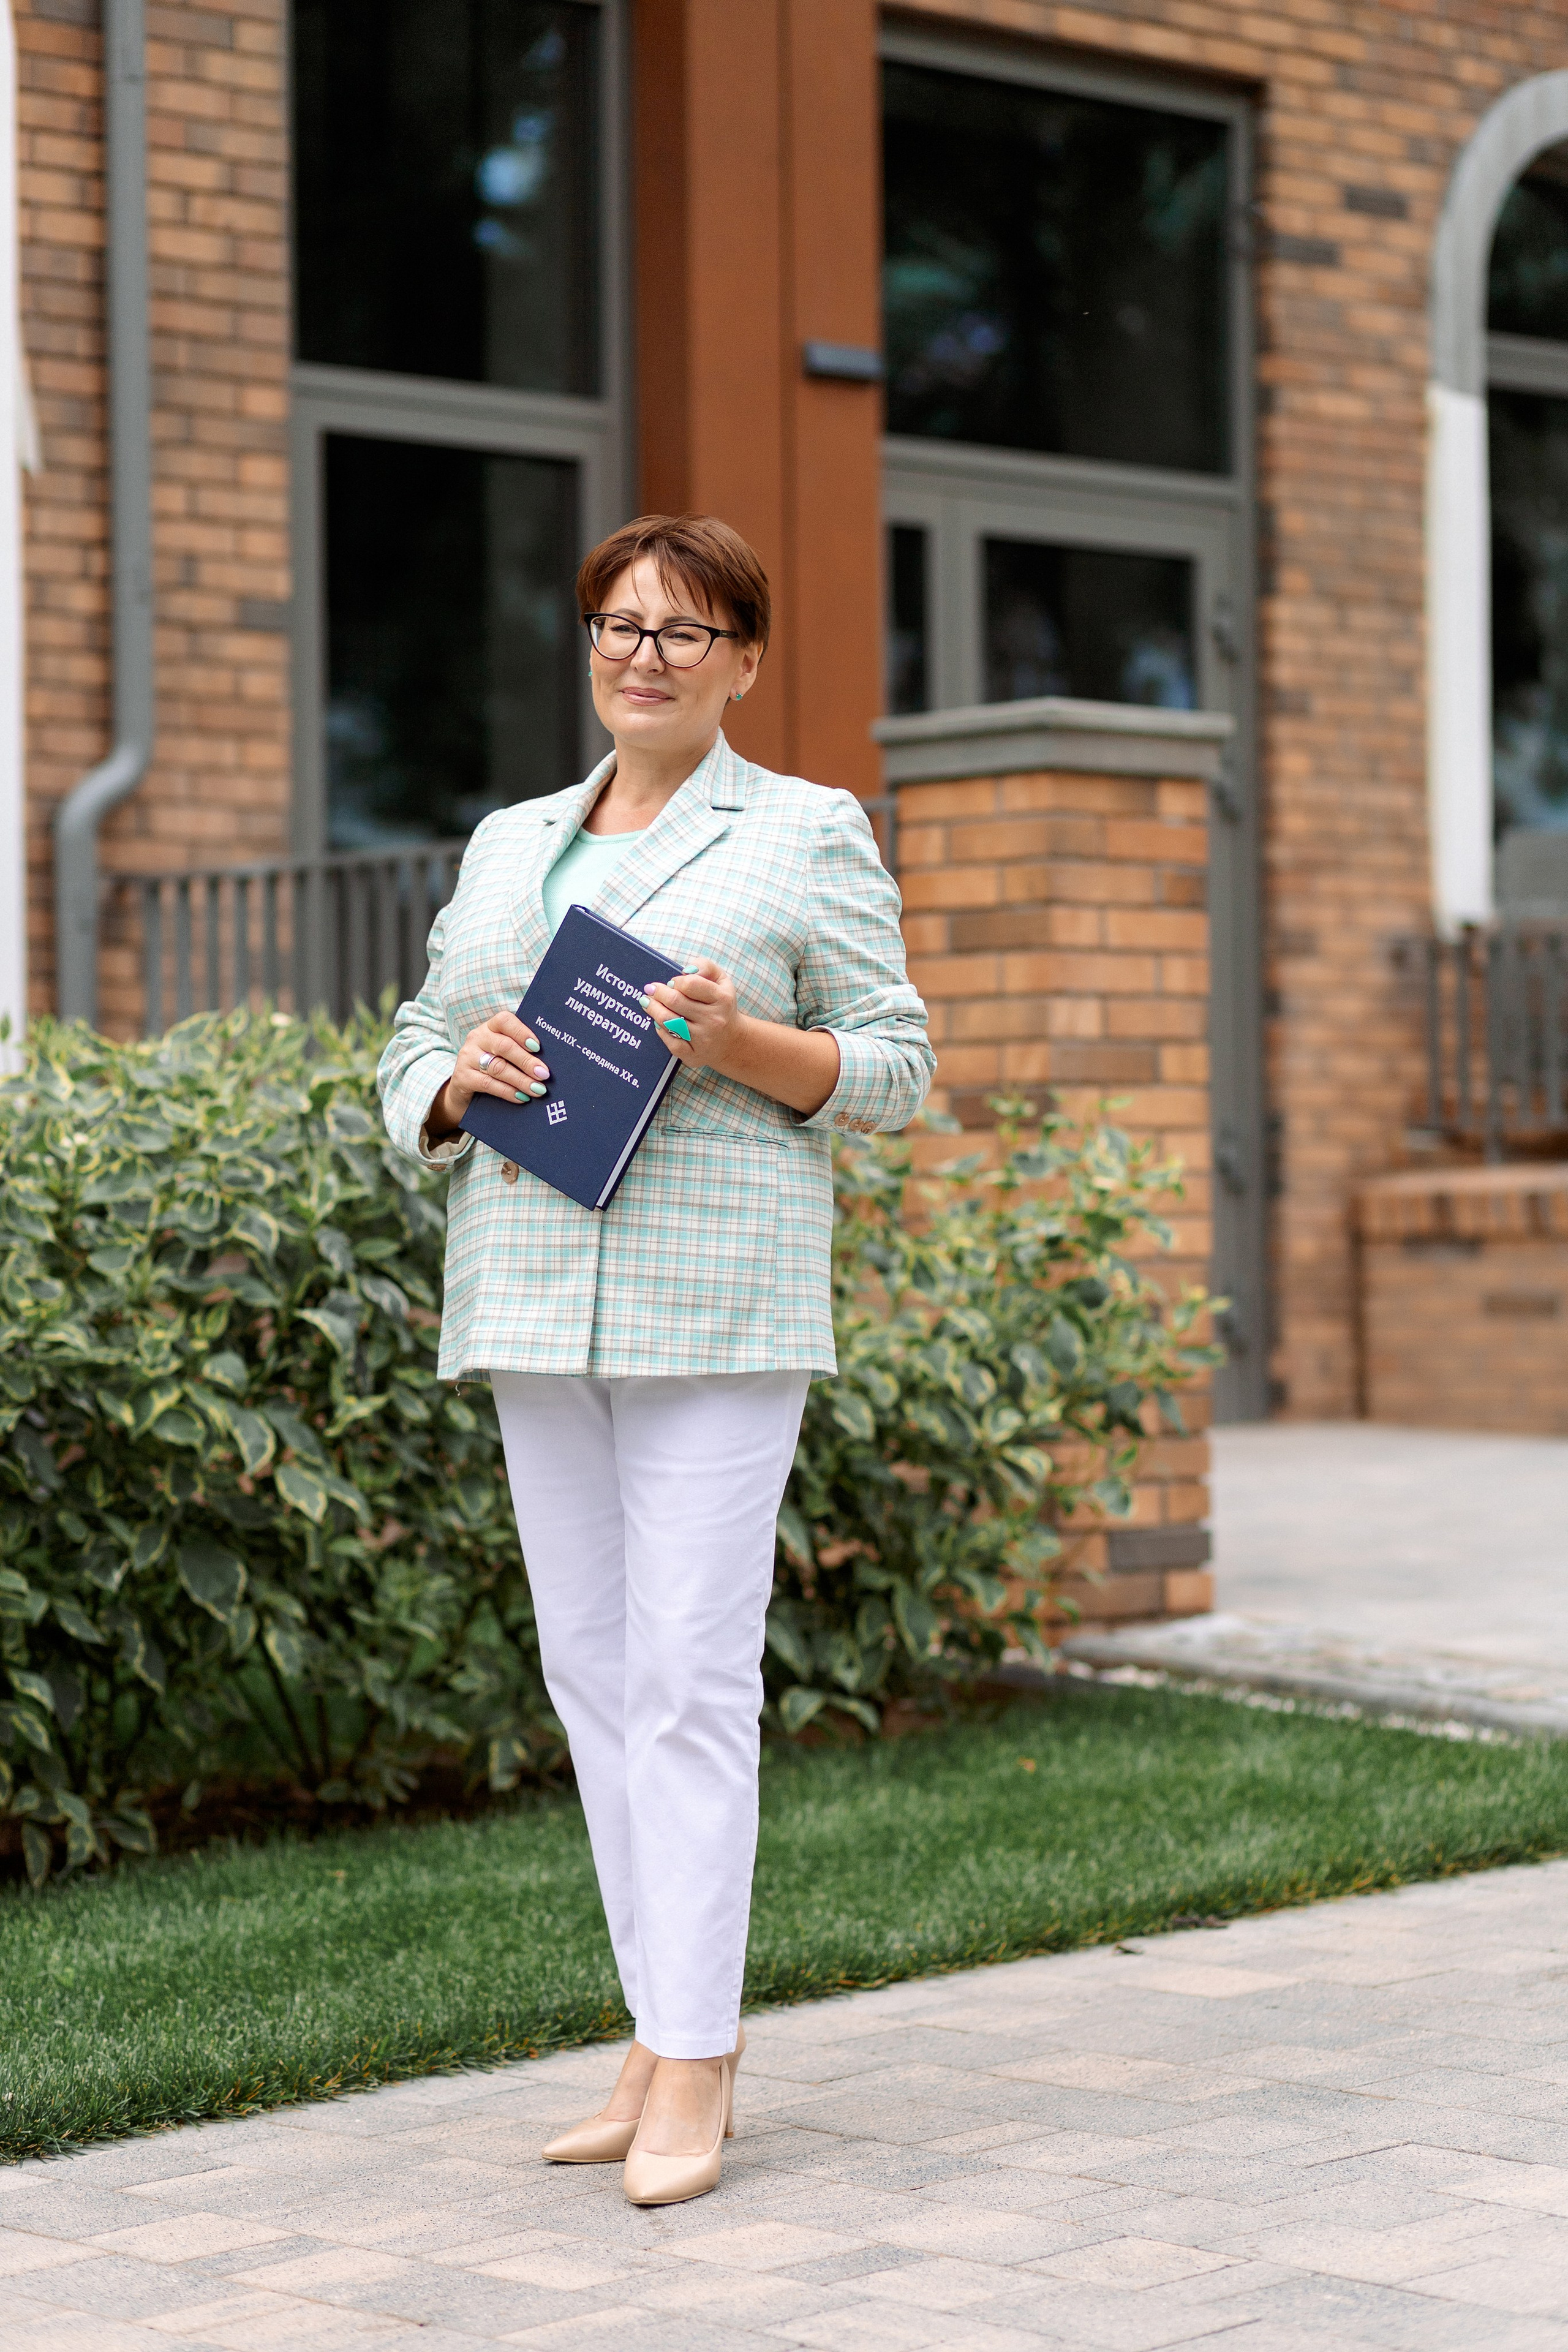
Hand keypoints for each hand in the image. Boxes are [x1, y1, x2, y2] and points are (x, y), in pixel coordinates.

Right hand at [427, 1011, 550, 1136]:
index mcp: (490, 1027)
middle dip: (527, 1061)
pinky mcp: (462, 1077)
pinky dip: (508, 1091)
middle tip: (544, 1074)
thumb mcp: (503, 1055)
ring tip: (538, 1089)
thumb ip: (520, 1051)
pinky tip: (521, 1097)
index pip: (504, 1020)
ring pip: (498, 1067)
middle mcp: (477, 1038)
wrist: (463, 1089)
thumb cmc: (493, 1068)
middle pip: (504, 1046)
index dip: (522, 1032)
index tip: (538, 1047)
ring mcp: (467, 1057)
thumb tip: (547, 1063)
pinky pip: (488, 1084)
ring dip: (521, 1080)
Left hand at [640, 958, 740, 1069]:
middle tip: (650, 989)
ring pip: (668, 1021)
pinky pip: (670, 1042)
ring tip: (647, 1002)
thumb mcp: (722, 982)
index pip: (690, 984)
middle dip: (658, 993)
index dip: (676, 981)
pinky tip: (658, 1023)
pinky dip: (660, 1030)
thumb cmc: (722, 1006)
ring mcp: (703, 1039)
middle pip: (675, 1001)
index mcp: (722, 999)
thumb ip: (705, 967)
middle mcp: (714, 1020)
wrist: (733, 1042)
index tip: (671, 982)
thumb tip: (685, 970)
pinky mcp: (694, 1055)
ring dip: (653, 1009)